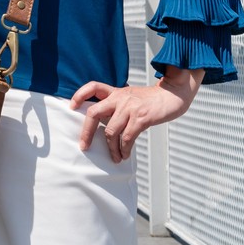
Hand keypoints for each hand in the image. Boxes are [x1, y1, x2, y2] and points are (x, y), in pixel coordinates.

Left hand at [69, 69, 201, 162]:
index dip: (80, 94)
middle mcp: (120, 98)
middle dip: (86, 132)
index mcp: (116, 92)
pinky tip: (125, 154)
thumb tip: (103, 125)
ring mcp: (130, 107)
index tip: (71, 106)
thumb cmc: (150, 100)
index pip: (93, 87)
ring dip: (111, 148)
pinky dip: (124, 149)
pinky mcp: (141, 117)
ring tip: (115, 157)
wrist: (172, 95)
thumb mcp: (130, 97)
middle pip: (94, 113)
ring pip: (110, 131)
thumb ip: (117, 105)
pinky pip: (127, 138)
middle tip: (84, 146)